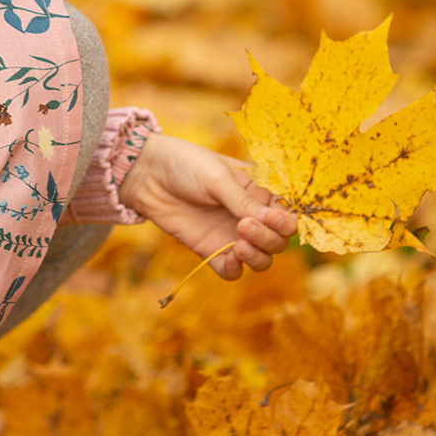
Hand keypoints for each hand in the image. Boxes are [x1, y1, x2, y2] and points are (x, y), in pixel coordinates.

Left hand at [118, 131, 296, 279]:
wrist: (147, 174)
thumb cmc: (186, 164)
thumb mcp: (218, 177)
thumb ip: (244, 201)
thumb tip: (274, 220)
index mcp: (258, 193)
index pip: (288, 215)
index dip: (287, 222)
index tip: (273, 218)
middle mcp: (250, 217)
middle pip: (278, 241)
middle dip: (269, 238)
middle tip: (243, 225)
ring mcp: (230, 235)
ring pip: (261, 260)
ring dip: (257, 257)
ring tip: (238, 244)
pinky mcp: (209, 250)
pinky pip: (231, 271)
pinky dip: (235, 270)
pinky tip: (229, 259)